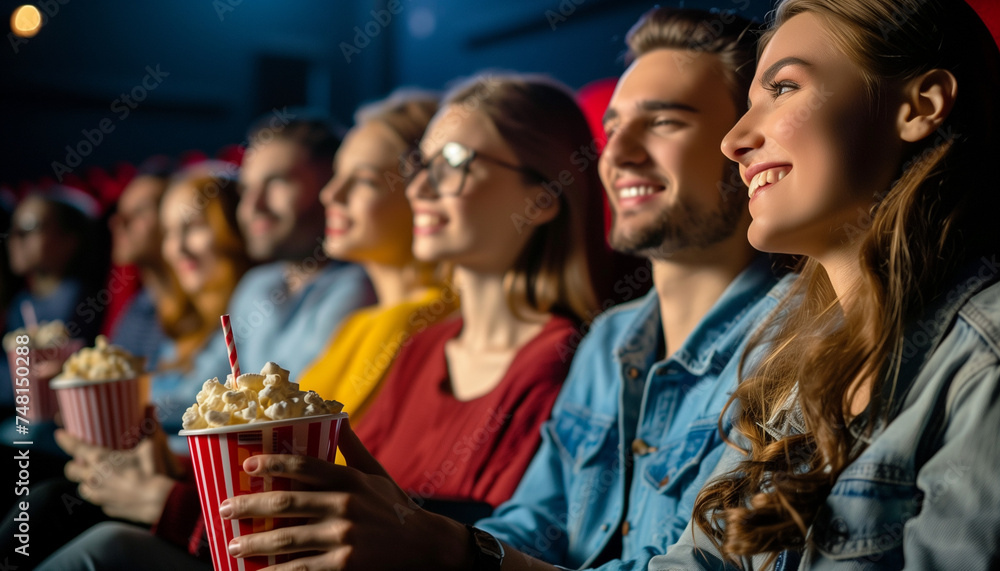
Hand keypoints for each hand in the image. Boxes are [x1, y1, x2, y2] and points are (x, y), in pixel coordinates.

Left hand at [55, 407, 181, 523]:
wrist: (157, 500)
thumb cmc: (151, 470)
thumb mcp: (149, 446)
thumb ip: (147, 427)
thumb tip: (151, 407)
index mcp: (100, 458)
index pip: (75, 447)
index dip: (65, 440)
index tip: (59, 435)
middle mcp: (93, 476)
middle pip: (70, 470)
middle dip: (73, 466)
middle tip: (83, 462)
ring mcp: (97, 494)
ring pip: (81, 487)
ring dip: (87, 481)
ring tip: (100, 478)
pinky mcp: (104, 506)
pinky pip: (97, 499)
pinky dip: (102, 494)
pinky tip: (115, 490)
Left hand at [220, 421, 473, 569]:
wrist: (425, 547)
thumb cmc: (395, 508)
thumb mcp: (376, 474)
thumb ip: (352, 449)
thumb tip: (338, 416)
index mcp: (350, 480)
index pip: (305, 467)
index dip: (273, 464)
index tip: (247, 465)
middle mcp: (346, 505)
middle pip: (286, 504)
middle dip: (249, 507)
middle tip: (224, 509)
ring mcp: (345, 536)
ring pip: (288, 540)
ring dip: (255, 544)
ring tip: (233, 545)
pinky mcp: (345, 564)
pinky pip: (303, 569)